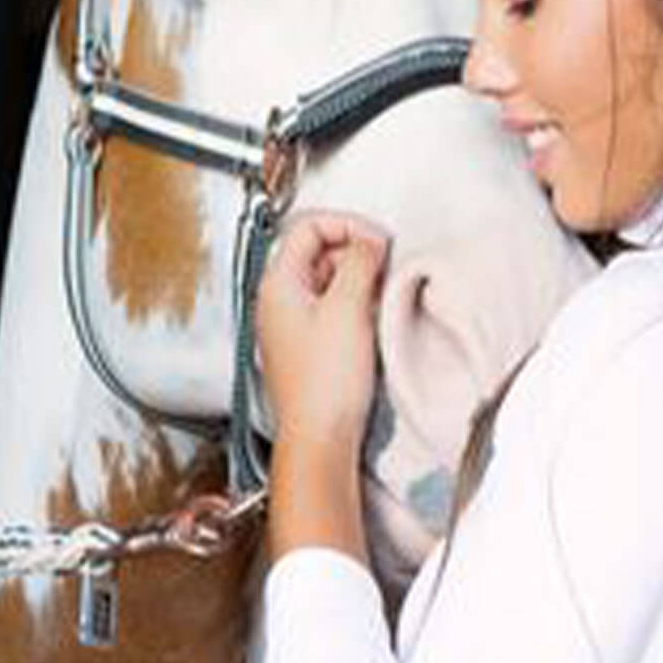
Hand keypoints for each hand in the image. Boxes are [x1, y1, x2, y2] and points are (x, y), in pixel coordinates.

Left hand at [256, 212, 390, 452]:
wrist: (319, 437)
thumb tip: (369, 240)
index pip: (308, 226)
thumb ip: (359, 262)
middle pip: (318, 251)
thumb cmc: (324, 384)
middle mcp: (278, 301)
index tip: (377, 241)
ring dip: (358, 279)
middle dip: (355, 252)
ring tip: (380, 296)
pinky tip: (371, 320)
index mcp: (278, 284)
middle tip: (384, 267)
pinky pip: (332, 308)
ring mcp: (291, 324)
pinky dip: (354, 304)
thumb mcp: (348, 307)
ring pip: (327, 280)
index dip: (347, 225)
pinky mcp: (308, 346)